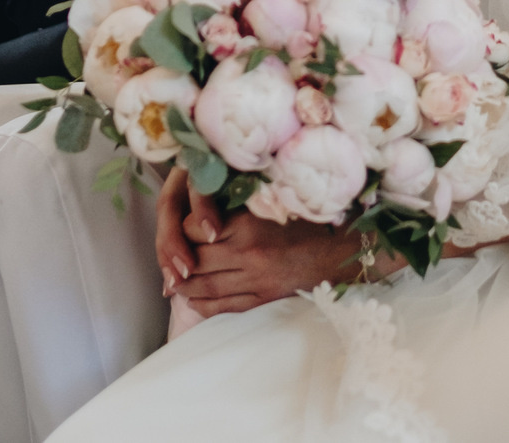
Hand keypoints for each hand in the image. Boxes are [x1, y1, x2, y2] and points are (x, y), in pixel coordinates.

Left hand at [155, 166, 380, 318]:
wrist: (337, 251)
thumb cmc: (305, 220)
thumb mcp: (270, 202)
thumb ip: (238, 203)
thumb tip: (201, 206)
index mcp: (249, 224)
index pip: (197, 230)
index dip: (183, 229)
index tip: (181, 227)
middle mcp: (249, 253)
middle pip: (196, 261)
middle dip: (179, 261)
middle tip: (171, 259)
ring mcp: (255, 279)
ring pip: (204, 287)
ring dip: (185, 286)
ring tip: (175, 282)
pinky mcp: (262, 298)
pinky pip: (222, 306)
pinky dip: (202, 305)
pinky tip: (193, 300)